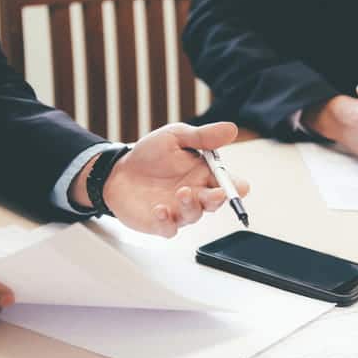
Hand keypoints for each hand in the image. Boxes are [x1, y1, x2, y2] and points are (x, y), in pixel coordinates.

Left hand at [70, 122, 248, 237]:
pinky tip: (160, 209)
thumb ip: (203, 136)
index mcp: (204, 174)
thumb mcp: (176, 136)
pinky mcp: (161, 223)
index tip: (239, 186)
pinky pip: (170, 228)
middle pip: (216, 202)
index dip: (237, 187)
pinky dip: (167, 221)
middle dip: (219, 199)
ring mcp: (179, 210)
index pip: (229, 183)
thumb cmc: (150, 154)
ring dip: (191, 205)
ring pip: (195, 215)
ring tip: (182, 192)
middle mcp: (196, 194)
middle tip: (217, 193)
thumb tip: (231, 129)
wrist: (118, 170)